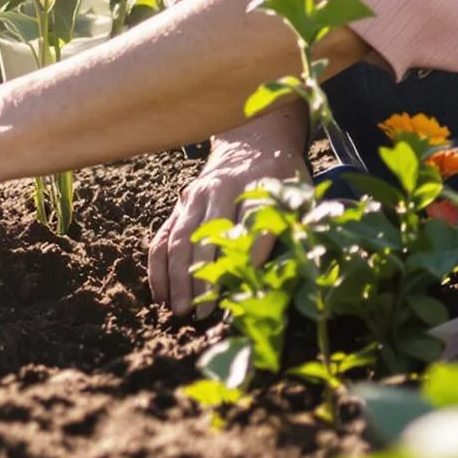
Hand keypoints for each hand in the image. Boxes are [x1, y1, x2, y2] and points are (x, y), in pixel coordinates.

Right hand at [147, 130, 307, 314]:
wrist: (253, 143)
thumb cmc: (281, 177)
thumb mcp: (299, 193)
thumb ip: (296, 224)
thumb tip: (295, 269)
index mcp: (254, 186)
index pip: (251, 226)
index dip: (250, 257)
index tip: (247, 292)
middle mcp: (219, 191)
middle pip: (205, 237)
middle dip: (202, 277)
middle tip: (202, 314)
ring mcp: (194, 198)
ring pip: (179, 239)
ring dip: (176, 277)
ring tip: (178, 310)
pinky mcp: (181, 206)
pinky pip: (162, 237)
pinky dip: (158, 267)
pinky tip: (160, 294)